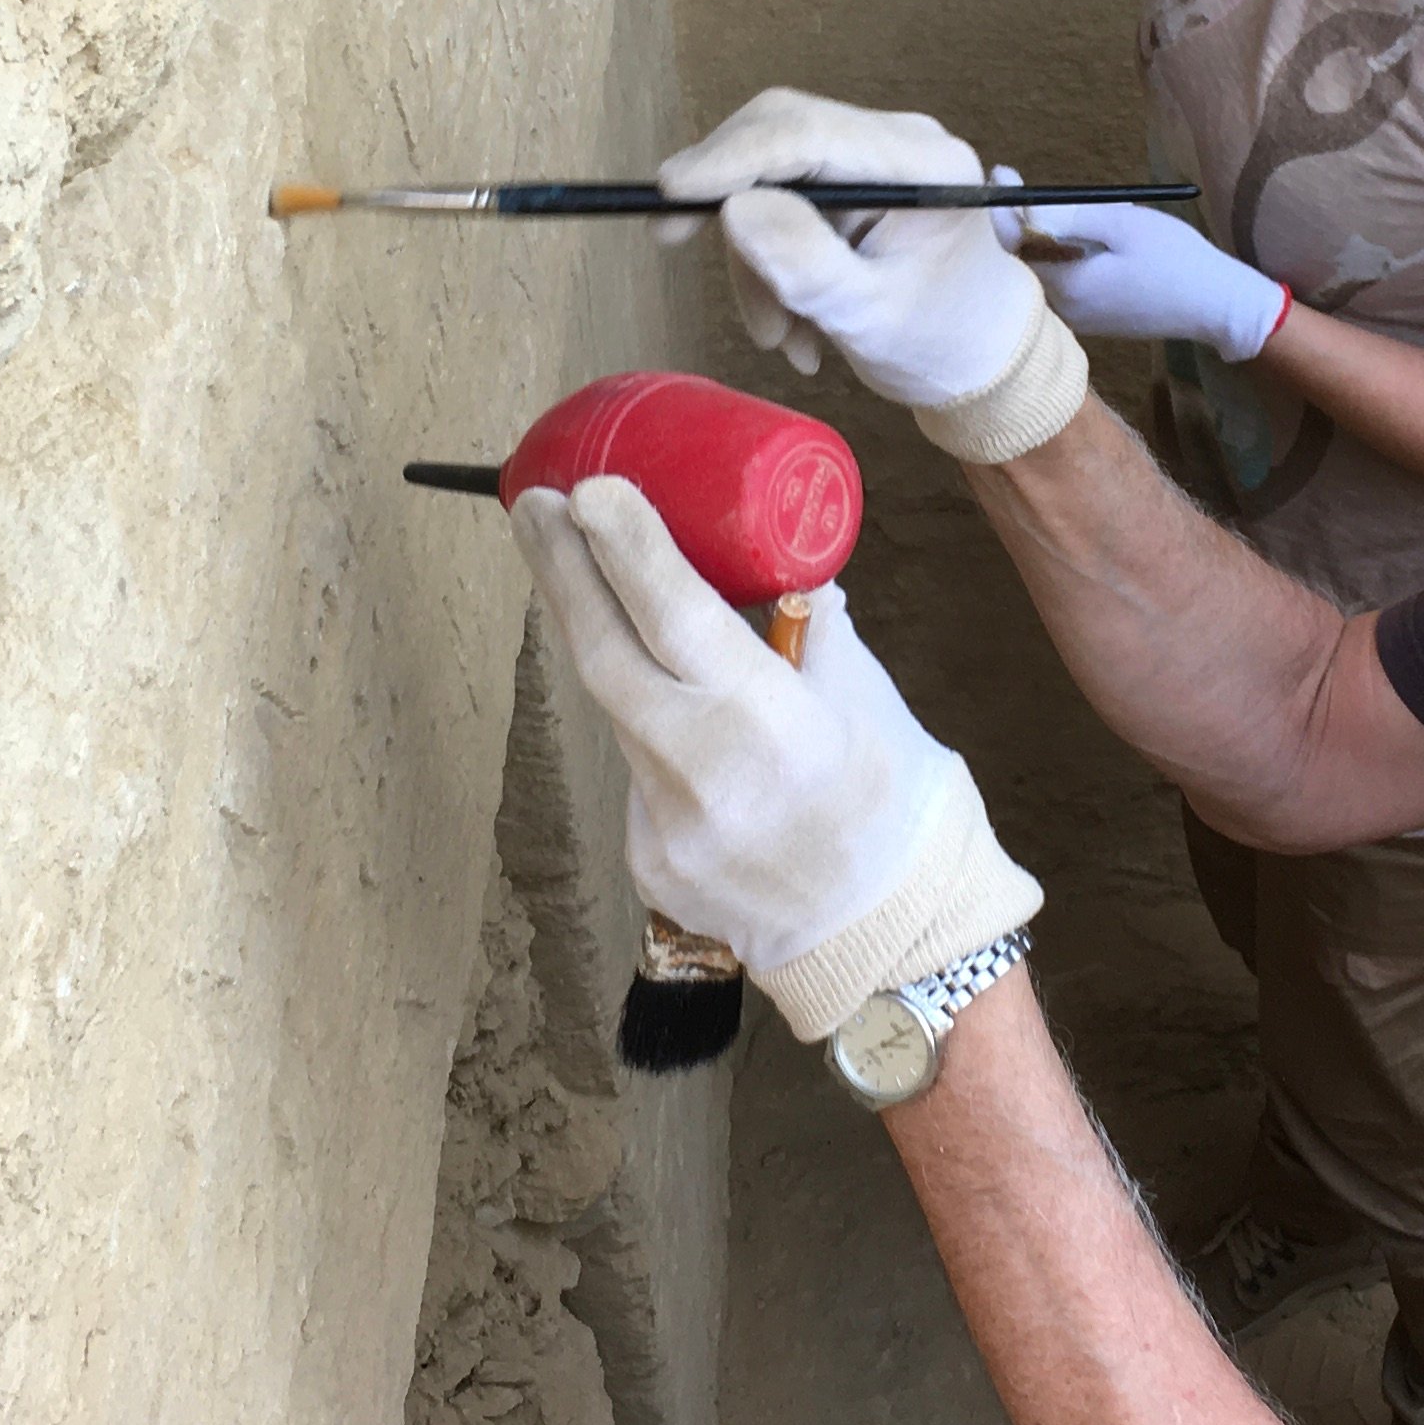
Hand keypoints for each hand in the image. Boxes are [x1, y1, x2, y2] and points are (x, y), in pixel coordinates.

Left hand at [512, 477, 1041, 1038]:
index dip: (625, 548)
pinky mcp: (649, 861)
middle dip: (563, 572)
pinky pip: (637, 773)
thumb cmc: (890, 799)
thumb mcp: (866, 695)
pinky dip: (654, 733)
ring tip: (597, 584)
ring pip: (620, 712)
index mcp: (772, 723)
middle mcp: (707, 775)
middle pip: (604, 656)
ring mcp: (667, 827)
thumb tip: (772, 568)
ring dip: (607, 645)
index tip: (587, 490)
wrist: (887, 934)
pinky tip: (684, 728)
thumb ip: (811, 629)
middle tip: (533, 503)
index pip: (676, 616)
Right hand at [658, 88, 1045, 408]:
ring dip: (756, 259)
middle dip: (733, 209)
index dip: (731, 157)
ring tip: (781, 337)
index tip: (669, 193)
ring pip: (771, 175)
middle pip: (779, 137)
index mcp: (922, 163)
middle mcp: (898, 140)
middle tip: (671, 242)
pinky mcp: (853, 180)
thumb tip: (734, 210)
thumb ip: (806, 265)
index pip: (808, 133)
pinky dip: (771, 261)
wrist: (977, 361)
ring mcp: (874, 156)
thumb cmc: (938, 342)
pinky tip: (796, 323)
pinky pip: (783, 199)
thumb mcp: (869, 317)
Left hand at [1002, 187, 1287, 359]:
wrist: (1218, 307)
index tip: (1000, 173)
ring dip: (1042, 240)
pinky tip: (1080, 240)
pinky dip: (1061, 258)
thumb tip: (1022, 203)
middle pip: (1022, 261)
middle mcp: (1063, 309)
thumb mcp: (1123, 223)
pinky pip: (1062, 284)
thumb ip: (1067, 216)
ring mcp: (1078, 319)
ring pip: (1042, 273)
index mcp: (1067, 285)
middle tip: (1020, 185)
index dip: (1000, 208)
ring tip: (1054, 210)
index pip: (1012, 245)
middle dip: (1018, 222)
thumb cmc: (1176, 259)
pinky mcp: (1093, 321)